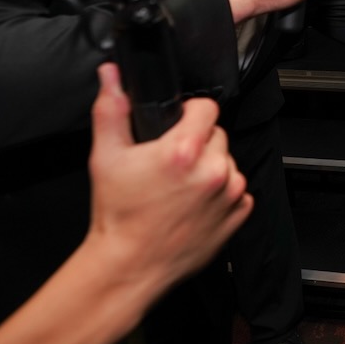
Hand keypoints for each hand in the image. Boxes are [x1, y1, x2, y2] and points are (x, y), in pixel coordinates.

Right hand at [86, 64, 252, 294]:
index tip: (178, 124)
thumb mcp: (106, 157)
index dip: (190, 112)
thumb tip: (111, 77)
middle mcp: (213, 171)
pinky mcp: (238, 215)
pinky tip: (194, 204)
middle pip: (216, 135)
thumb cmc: (119, 217)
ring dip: (210, 168)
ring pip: (228, 161)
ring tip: (180, 187)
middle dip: (196, 143)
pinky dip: (220, 193)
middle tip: (170, 163)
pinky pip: (237, 190)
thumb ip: (111, 110)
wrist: (130, 266)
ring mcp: (230, 194)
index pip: (206, 108)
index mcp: (183, 151)